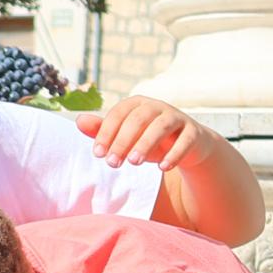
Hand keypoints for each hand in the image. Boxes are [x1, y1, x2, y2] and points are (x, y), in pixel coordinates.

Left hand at [78, 96, 212, 174]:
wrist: (187, 146)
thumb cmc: (150, 140)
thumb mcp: (126, 137)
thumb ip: (103, 129)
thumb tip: (79, 121)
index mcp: (138, 104)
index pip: (119, 113)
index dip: (107, 132)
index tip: (97, 154)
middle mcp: (158, 107)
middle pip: (139, 119)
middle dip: (123, 140)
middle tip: (112, 163)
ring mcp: (177, 118)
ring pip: (162, 126)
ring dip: (146, 143)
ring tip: (133, 162)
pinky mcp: (194, 133)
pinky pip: (185, 140)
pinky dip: (175, 154)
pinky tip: (163, 168)